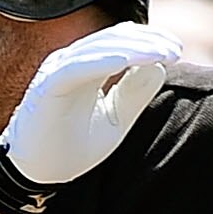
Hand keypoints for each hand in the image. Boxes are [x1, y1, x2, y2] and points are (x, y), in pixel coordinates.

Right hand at [0, 23, 179, 185]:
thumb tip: (158, 65)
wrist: (36, 174)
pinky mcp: (47, 86)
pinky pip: (75, 68)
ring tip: (160, 53)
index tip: (176, 48)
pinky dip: (100, 61)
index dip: (148, 41)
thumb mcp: (115, 120)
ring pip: (97, 49)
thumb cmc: (70, 148)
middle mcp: (70, 63)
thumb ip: (134, 94)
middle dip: (147, 41)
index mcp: (85, 68)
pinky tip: (125, 60)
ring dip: (132, 48)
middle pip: (112, 39)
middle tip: (176, 48)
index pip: (119, 43)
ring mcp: (56, 72)